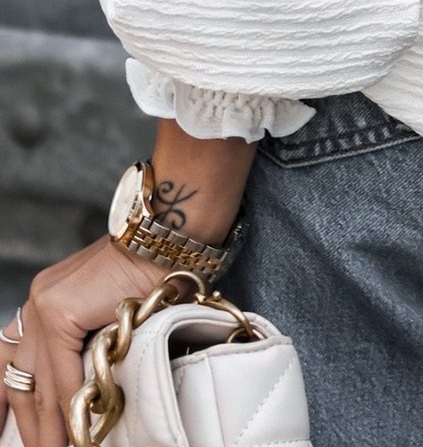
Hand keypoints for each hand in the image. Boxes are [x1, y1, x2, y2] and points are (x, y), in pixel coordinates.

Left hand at [0, 120, 254, 446]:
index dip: (14, 405)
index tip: (22, 435)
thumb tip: (87, 396)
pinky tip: (81, 429)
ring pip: (38, 384)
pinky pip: (62, 374)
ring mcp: (43, 304)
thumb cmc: (152, 272)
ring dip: (47, 427)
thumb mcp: (108, 313)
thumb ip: (88, 346)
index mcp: (45, 301)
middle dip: (29, 426)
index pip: (15, 363)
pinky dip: (71, 407)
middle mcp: (36, 301)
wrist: (166, 236)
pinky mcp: (59, 311)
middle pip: (20, 379)